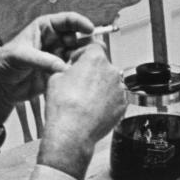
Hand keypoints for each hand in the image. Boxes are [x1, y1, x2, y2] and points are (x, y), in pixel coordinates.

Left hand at [0, 12, 95, 125]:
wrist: (0, 87)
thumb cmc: (4, 64)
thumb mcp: (20, 56)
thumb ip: (42, 59)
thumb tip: (63, 66)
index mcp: (44, 28)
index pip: (67, 20)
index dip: (80, 23)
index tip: (90, 29)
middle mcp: (54, 40)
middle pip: (77, 36)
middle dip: (85, 42)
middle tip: (90, 51)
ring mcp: (58, 56)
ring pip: (78, 53)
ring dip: (82, 57)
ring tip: (82, 64)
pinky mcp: (59, 72)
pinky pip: (74, 69)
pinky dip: (78, 71)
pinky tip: (77, 75)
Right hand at [38, 43, 126, 179]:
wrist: (72, 131)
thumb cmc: (63, 106)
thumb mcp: (55, 78)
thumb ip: (67, 68)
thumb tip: (69, 70)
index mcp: (95, 59)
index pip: (93, 47)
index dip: (83, 54)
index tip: (77, 62)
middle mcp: (111, 71)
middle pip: (103, 66)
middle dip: (93, 72)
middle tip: (79, 84)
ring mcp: (119, 88)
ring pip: (110, 83)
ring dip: (101, 87)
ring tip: (86, 100)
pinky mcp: (123, 104)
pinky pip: (115, 98)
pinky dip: (107, 102)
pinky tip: (94, 109)